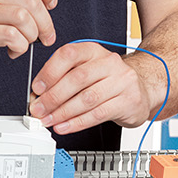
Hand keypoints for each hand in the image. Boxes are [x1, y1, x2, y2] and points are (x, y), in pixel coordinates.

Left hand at [29, 42, 157, 133]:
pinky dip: (77, 122)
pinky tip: (65, 126)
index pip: (68, 55)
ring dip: (63, 112)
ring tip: (49, 120)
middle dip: (53, 97)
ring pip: (87, 98)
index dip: (49, 72)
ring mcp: (121, 81)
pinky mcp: (128, 101)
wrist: (141, 88)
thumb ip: (63, 79)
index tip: (36, 88)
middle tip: (39, 110)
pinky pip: (98, 114)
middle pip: (77, 78)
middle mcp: (109, 63)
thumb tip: (38, 95)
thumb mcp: (87, 70)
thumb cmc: (108, 80)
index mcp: (93, 50)